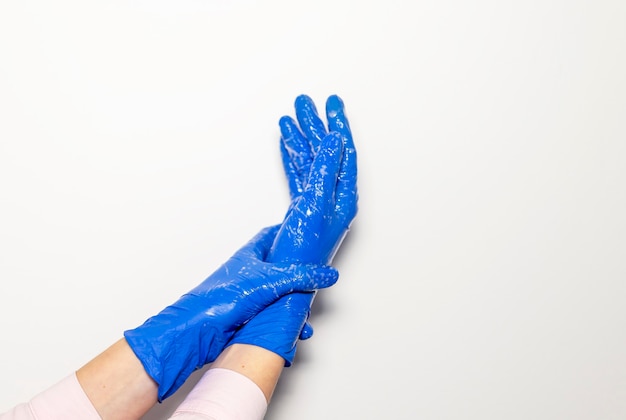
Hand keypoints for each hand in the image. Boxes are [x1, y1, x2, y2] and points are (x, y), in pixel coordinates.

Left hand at [123, 225, 337, 400]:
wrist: (200, 331)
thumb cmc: (222, 298)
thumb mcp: (269, 280)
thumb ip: (301, 275)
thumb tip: (326, 273)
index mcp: (252, 255)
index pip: (273, 235)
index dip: (291, 232)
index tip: (309, 233)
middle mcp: (252, 273)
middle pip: (282, 267)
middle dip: (301, 274)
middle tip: (317, 276)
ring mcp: (252, 295)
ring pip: (281, 294)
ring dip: (296, 303)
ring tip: (308, 309)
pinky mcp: (252, 317)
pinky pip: (276, 316)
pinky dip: (289, 323)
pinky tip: (297, 329)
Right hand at [230, 95, 357, 363]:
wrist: (283, 286)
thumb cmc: (301, 255)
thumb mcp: (315, 207)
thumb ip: (325, 171)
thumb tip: (335, 139)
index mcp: (342, 197)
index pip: (343, 152)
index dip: (337, 125)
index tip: (332, 103)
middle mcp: (332, 199)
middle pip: (326, 153)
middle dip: (315, 126)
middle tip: (307, 101)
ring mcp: (316, 204)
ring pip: (310, 162)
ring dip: (301, 138)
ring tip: (292, 115)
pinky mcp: (301, 210)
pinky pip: (298, 175)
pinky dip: (292, 157)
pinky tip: (287, 143)